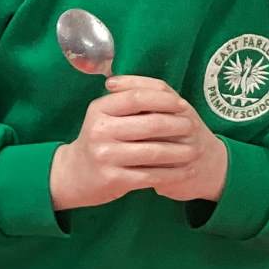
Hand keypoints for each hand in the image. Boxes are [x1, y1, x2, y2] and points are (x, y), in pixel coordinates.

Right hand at [49, 76, 228, 211]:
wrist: (73, 174)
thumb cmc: (98, 140)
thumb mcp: (104, 114)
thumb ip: (128, 98)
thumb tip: (164, 90)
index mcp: (99, 109)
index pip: (137, 97)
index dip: (164, 100)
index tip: (182, 105)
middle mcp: (100, 131)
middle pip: (150, 124)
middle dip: (178, 126)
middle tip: (193, 127)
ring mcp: (106, 156)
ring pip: (154, 152)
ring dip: (180, 152)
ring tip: (195, 150)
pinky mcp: (113, 179)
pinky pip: (151, 175)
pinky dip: (173, 173)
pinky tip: (185, 170)